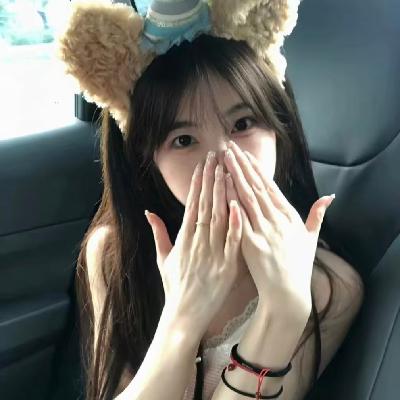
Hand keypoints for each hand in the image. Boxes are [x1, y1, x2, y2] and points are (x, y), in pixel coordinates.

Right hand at [144, 151, 243, 336]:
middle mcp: (197, 243)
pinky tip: (238, 205)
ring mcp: (212, 254)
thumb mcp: (163, 259)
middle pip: (205, 205)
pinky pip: (232, 242)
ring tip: (228, 171)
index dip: (197, 184)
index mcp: (183, 239)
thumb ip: (158, 233)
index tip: (203, 165)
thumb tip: (148, 212)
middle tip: (217, 157)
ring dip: (223, 193)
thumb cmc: (174, 286)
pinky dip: (235, 224)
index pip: (191, 205)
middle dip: (211, 180)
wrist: (184, 315)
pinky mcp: (226, 267)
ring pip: (218, 218)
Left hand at [223, 140, 334, 315]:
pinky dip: (232, 200)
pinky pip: (240, 218)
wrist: (289, 293)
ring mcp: (265, 230)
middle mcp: (278, 219)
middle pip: (256, 186)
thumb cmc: (298, 266)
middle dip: (242, 165)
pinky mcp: (252, 243)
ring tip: (224, 159)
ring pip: (247, 196)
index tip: (245, 154)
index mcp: (290, 216)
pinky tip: (223, 185)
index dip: (256, 168)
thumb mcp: (311, 239)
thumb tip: (330, 198)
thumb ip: (318, 215)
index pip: (270, 186)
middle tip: (229, 147)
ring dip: (235, 175)